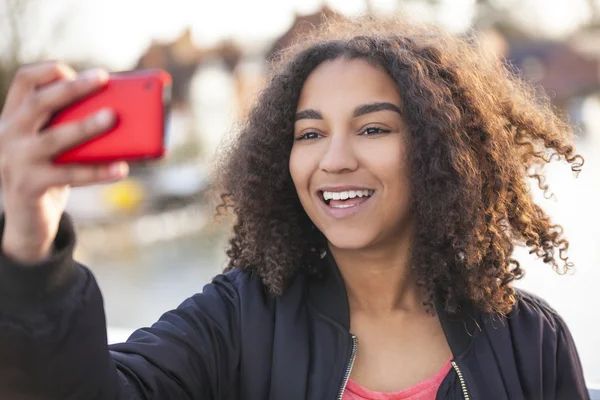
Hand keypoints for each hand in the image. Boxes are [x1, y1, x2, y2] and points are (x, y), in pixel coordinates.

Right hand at [0, 61, 128, 263]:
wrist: (24, 222)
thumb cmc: (47, 176)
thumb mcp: (52, 148)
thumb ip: (69, 128)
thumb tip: (116, 114)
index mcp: (13, 120)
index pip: (23, 82)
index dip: (48, 72)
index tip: (74, 70)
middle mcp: (9, 136)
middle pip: (38, 103)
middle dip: (72, 88)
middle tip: (102, 78)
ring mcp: (16, 162)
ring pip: (55, 138)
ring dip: (86, 126)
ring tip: (113, 117)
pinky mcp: (30, 187)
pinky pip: (69, 175)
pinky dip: (98, 172)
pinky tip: (121, 168)